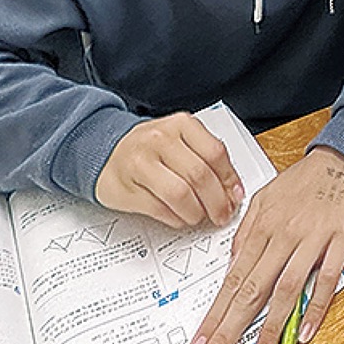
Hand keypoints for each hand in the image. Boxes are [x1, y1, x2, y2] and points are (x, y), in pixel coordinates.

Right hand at [96, 113, 244, 227]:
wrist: (107, 151)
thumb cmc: (152, 149)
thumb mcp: (181, 141)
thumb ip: (207, 158)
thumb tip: (233, 190)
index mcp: (181, 124)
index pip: (215, 152)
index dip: (230, 179)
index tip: (235, 196)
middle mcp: (160, 139)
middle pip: (200, 175)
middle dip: (217, 202)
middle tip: (222, 215)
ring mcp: (140, 163)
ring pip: (181, 194)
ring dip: (196, 212)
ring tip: (198, 216)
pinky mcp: (126, 187)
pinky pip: (160, 209)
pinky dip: (176, 218)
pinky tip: (179, 217)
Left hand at [188, 147, 343, 343]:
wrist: (342, 159)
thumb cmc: (301, 183)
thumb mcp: (263, 199)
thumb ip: (246, 234)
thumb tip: (232, 267)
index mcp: (262, 228)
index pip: (232, 281)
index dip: (213, 317)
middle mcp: (283, 236)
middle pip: (251, 292)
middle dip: (227, 334)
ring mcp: (313, 240)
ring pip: (286, 291)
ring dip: (269, 331)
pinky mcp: (341, 241)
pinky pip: (327, 279)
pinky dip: (316, 307)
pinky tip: (304, 334)